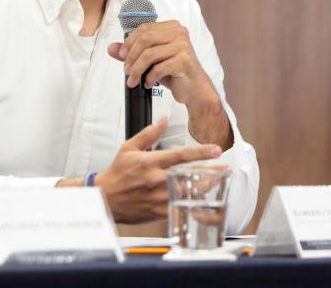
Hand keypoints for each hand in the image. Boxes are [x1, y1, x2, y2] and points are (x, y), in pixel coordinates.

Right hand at [95, 117, 224, 223]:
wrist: (104, 199)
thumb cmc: (116, 174)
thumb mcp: (129, 148)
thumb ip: (149, 134)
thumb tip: (163, 119)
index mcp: (150, 163)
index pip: (180, 156)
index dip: (201, 152)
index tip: (216, 150)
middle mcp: (156, 180)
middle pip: (189, 176)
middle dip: (211, 172)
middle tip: (226, 168)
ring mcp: (158, 197)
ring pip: (188, 193)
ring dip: (206, 187)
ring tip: (219, 181)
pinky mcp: (158, 211)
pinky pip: (180, 207)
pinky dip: (193, 202)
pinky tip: (204, 198)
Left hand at [108, 21, 217, 109]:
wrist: (195, 89)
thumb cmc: (174, 72)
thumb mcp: (151, 61)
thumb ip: (133, 53)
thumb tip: (111, 48)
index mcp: (172, 27)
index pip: (144, 29)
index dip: (129, 42)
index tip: (121, 56)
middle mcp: (179, 33)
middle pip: (145, 39)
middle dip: (131, 56)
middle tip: (126, 70)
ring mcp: (183, 46)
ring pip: (149, 54)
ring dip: (137, 70)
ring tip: (133, 80)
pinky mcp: (185, 61)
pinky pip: (158, 68)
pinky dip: (149, 78)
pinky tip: (149, 84)